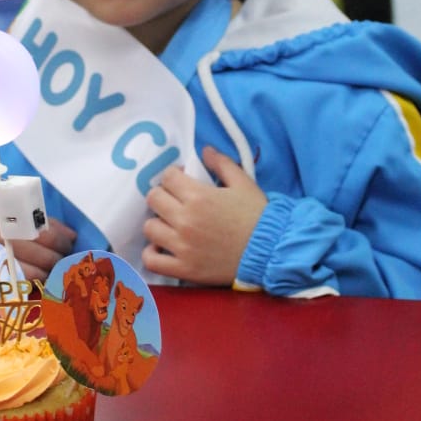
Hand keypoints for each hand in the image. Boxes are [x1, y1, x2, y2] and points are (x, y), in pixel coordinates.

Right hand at [0, 196, 76, 280]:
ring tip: (53, 269)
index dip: (62, 240)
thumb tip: (69, 236)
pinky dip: (31, 284)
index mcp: (8, 217)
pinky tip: (38, 280)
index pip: (44, 232)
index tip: (70, 243)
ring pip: (33, 273)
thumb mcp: (9, 207)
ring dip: (48, 273)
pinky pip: (16, 284)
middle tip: (64, 258)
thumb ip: (37, 220)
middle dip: (58, 258)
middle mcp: (0, 238)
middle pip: (42, 255)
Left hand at [142, 145, 266, 285]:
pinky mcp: (184, 269)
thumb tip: (205, 151)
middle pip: (153, 199)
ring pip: (149, 228)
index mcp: (198, 196)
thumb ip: (221, 164)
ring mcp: (182, 246)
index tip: (183, 182)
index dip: (174, 176)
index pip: (167, 177)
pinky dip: (152, 253)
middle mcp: (185, 220)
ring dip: (158, 223)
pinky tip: (163, 247)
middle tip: (176, 201)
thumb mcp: (243, 183)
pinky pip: (152, 261)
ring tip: (171, 225)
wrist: (271, 251)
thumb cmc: (257, 215)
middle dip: (164, 195)